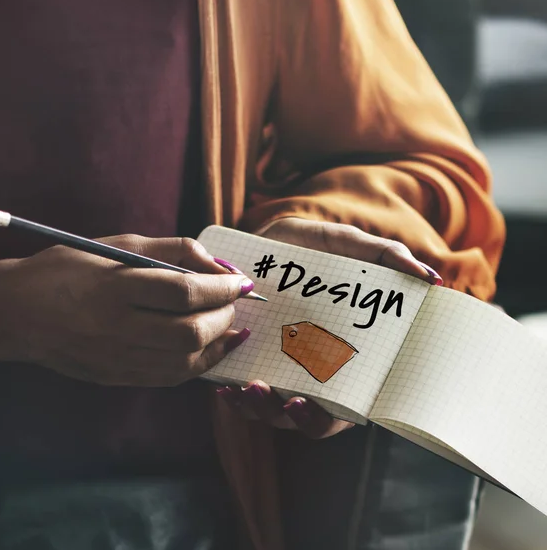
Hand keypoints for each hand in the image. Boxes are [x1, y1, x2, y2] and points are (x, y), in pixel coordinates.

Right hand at [0, 236, 252, 386]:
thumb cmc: (70, 267)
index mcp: (114, 287)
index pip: (183, 292)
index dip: (221, 287)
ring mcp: (114, 359)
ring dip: (219, 344)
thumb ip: (173, 250)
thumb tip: (219, 266)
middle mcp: (115, 328)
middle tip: (233, 301)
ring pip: (184, 364)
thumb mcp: (119, 245)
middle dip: (224, 317)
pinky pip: (169, 378)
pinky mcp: (115, 377)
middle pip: (189, 333)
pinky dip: (199, 364)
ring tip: (231, 325)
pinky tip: (210, 347)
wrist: (16, 312)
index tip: (240, 281)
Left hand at [216, 218, 441, 437]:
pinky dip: (233, 396)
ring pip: (271, 410)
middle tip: (288, 401)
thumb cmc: (314, 248)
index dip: (337, 414)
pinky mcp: (246, 362)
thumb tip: (431, 279)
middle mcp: (310, 371)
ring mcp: (277, 370)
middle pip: (310, 416)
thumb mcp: (349, 245)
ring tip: (250, 388)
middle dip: (298, 417)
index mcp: (343, 355)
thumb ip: (385, 257)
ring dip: (260, 409)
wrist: (267, 238)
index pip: (348, 403)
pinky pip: (239, 392)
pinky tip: (224, 385)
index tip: (325, 406)